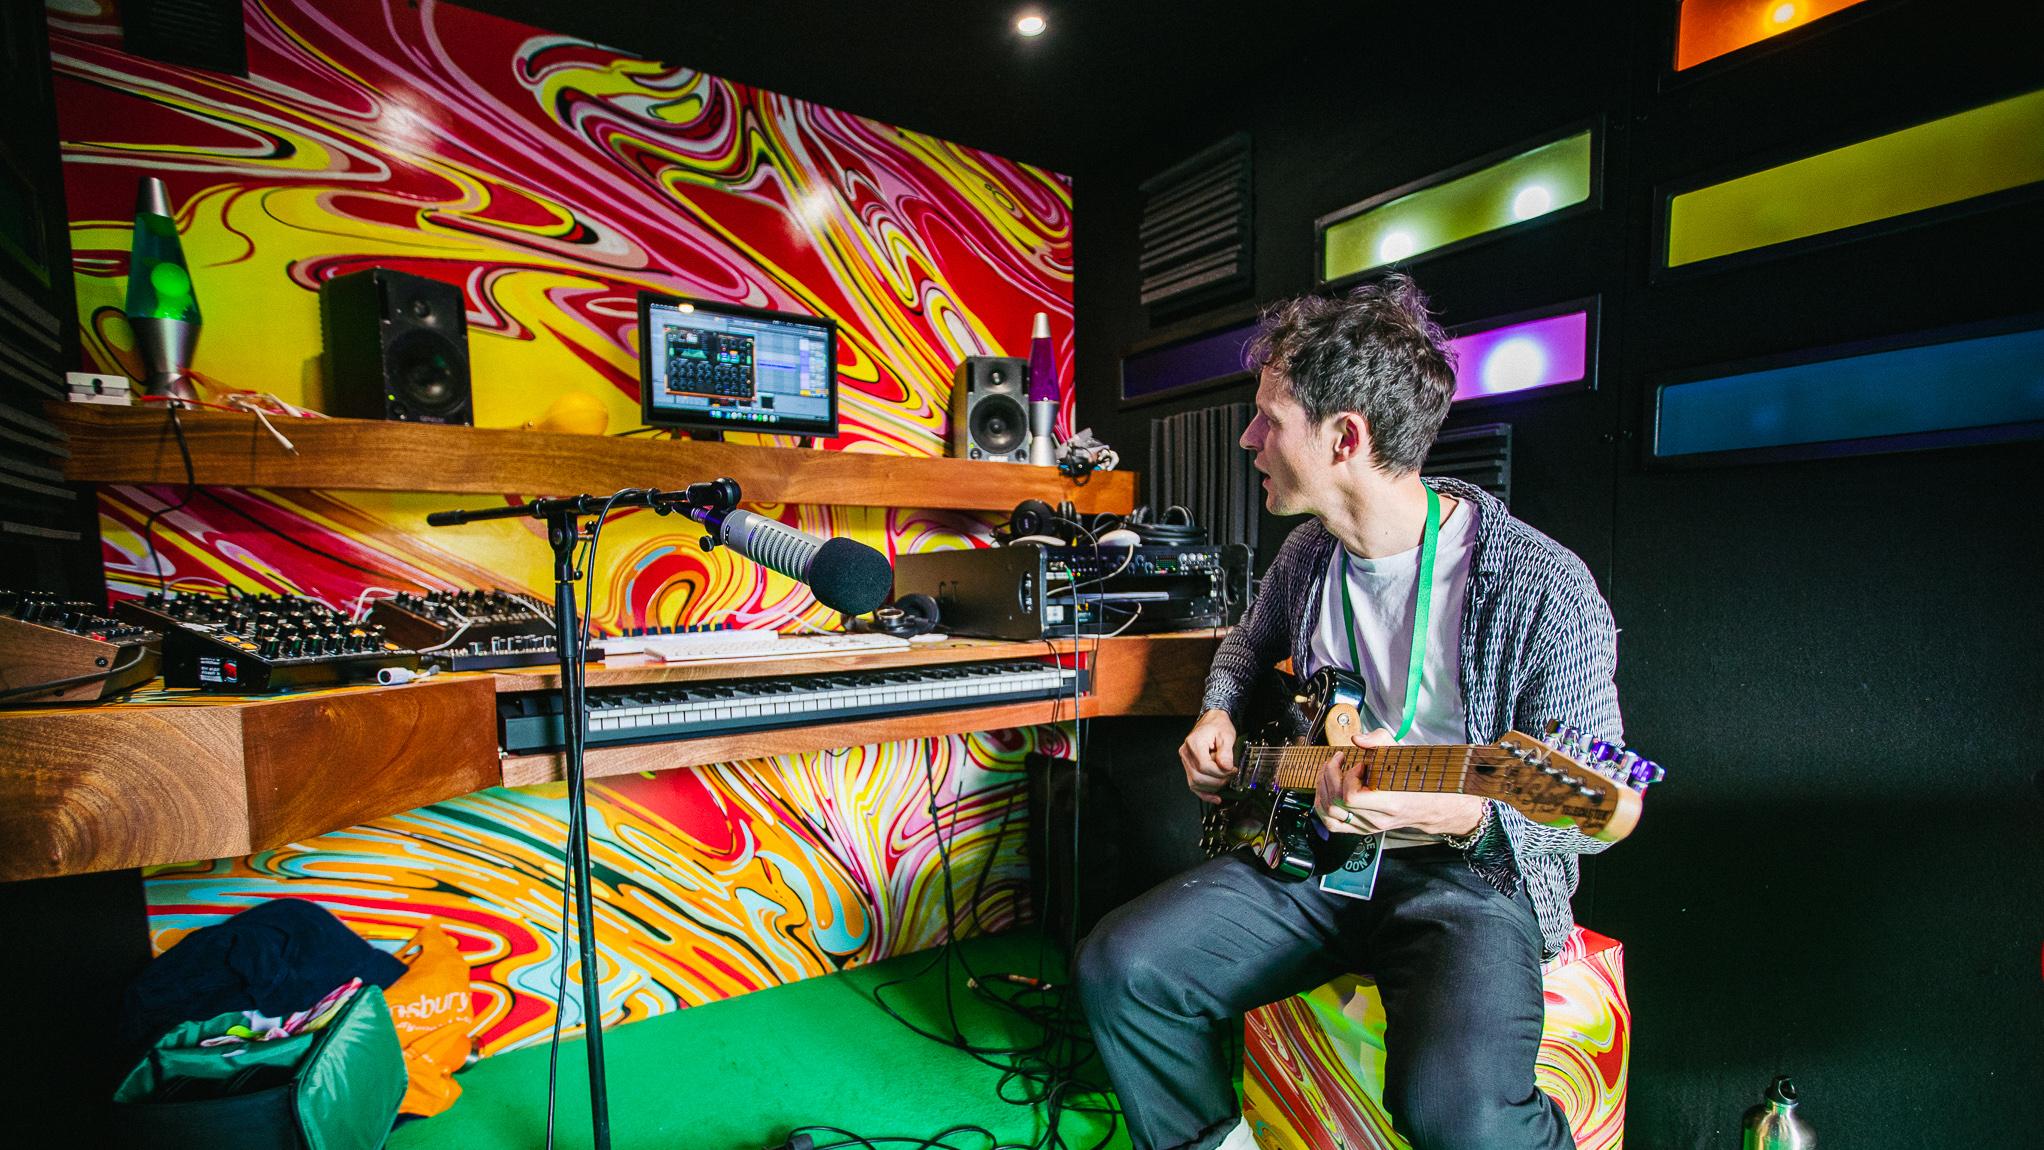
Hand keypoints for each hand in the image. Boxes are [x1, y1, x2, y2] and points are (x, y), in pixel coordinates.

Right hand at [1180, 709, 1237, 804]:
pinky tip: (1215, 798)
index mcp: (1194, 743)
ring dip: (1213, 787)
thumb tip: (1226, 767)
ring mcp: (1186, 761)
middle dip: (1218, 780)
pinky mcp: (1189, 767)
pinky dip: (1204, 794)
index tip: (1232, 770)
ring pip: (1195, 783)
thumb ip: (1226, 752)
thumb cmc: (1218, 726)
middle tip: (1230, 775)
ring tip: (1225, 779)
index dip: (1220, 772)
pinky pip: (1194, 785)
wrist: (1212, 721)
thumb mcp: (1227, 735)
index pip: (1204, 766)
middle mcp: (1186, 753)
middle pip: (1199, 777)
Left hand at [1315, 727, 1485, 837]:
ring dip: (1323, 787)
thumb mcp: (1402, 753)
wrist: (1428, 805)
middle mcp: (1376, 819)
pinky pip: (1331, 823)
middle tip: (1338, 759)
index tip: (1360, 763)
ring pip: (1329, 813)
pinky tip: (1326, 788)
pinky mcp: (1361, 828)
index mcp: (1390, 803)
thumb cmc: (1415, 779)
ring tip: (1330, 770)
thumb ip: (1379, 740)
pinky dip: (1322, 805)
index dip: (1349, 776)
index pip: (1351, 797)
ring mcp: (1367, 826)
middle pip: (1337, 802)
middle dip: (1330, 775)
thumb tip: (1357, 739)